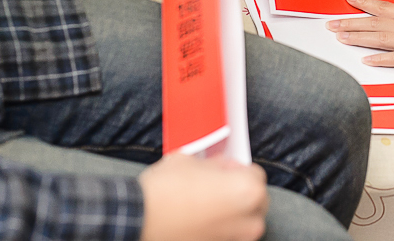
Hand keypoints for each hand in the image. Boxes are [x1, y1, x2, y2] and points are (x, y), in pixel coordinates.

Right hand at [139, 155, 267, 240]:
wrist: (138, 220)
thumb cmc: (164, 190)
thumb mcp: (192, 161)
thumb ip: (216, 165)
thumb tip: (222, 169)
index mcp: (248, 191)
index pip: (255, 174)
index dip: (236, 169)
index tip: (222, 169)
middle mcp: (249, 221)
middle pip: (254, 200)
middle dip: (238, 192)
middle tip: (214, 186)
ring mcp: (235, 240)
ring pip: (243, 222)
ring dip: (230, 212)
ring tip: (204, 205)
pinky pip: (227, 236)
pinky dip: (219, 228)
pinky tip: (199, 220)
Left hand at [326, 0, 393, 74]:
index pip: (382, 7)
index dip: (363, 2)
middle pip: (373, 23)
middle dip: (350, 22)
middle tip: (331, 24)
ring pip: (378, 38)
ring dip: (357, 38)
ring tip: (340, 38)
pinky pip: (393, 59)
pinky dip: (379, 59)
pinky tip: (365, 60)